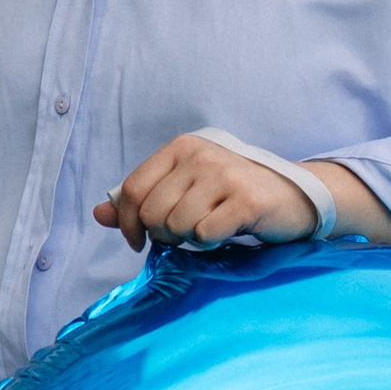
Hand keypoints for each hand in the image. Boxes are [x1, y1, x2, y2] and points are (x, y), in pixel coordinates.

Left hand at [93, 134, 319, 251]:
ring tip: (209, 226)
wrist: (291, 197)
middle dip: (164, 234)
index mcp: (181, 148)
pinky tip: (226, 230)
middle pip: (153, 213)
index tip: (137, 241)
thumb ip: (141, 201)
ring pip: (177, 226)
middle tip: (186, 232)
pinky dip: (211, 242)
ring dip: (190, 238)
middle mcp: (201, 155)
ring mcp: (224, 175)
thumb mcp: (184, 190)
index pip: (133, 190)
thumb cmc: (231, 196)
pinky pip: (204, 235)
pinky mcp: (246, 200)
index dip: (128, 223)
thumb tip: (99, 214)